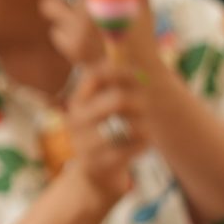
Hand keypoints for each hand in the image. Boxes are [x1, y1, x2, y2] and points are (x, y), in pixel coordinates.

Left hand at [42, 0, 156, 72]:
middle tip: (75, 2)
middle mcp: (93, 9)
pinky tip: (83, 42)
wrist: (139, 76)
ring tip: (80, 24)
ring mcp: (80, 30)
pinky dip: (65, 36)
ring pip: (52, 10)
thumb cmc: (142, 37)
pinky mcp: (72, 48)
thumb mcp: (142, 5)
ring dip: (61, 15)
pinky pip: (56, 33)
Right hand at [60, 60, 148, 201]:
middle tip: (147, 105)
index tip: (139, 74)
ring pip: (131, 127)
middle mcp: (76, 120)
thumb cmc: (103, 131)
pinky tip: (142, 144)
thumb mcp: (99, 107)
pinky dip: (144, 144)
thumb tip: (129, 50)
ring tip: (145, 128)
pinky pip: (134, 148)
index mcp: (76, 102)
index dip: (121, 71)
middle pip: (118, 100)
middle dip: (140, 101)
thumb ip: (113, 83)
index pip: (97, 76)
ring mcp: (86, 144)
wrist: (93, 174)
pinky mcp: (100, 164)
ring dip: (145, 125)